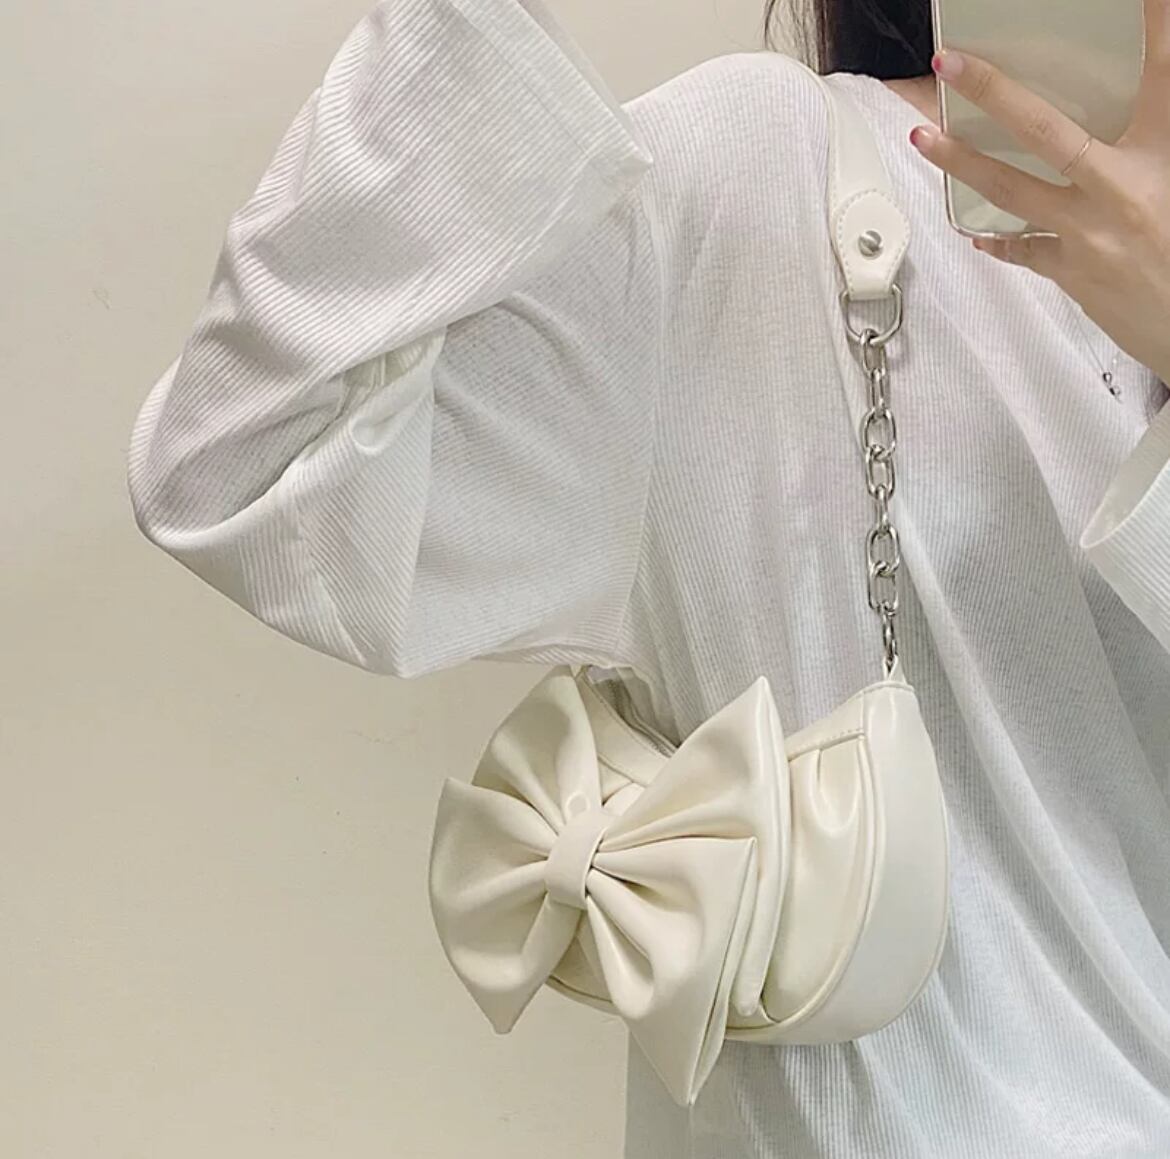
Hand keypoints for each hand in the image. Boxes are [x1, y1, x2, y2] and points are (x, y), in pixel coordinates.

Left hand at [909, 0, 1169, 384]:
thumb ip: (1153, 142)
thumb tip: (1104, 148)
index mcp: (1163, 158)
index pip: (1160, 75)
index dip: (1152, 25)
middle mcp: (1120, 191)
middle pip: (1047, 131)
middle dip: (995, 93)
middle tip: (953, 65)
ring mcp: (1089, 236)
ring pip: (1012, 190)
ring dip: (962, 162)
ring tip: (924, 138)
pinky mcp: (1073, 273)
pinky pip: (1025, 249)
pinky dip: (1000, 239)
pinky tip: (974, 233)